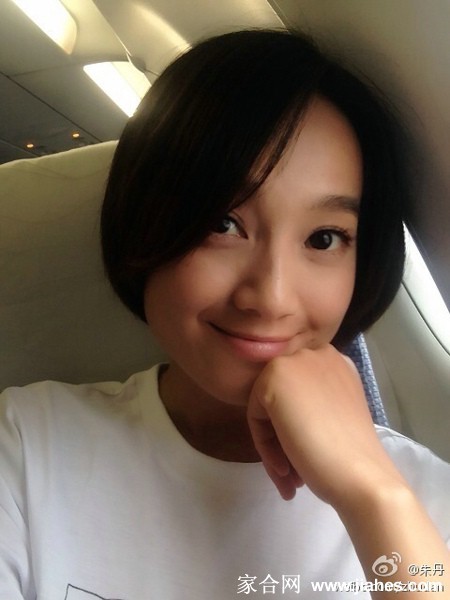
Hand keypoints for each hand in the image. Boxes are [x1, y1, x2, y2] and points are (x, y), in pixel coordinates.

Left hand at [247, 344, 404, 505]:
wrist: (360, 473)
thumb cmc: (354, 455)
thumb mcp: (336, 415)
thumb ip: (313, 405)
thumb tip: (291, 419)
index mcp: (336, 362)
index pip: (301, 395)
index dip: (300, 429)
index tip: (305, 458)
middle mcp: (315, 354)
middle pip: (283, 401)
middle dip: (285, 442)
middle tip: (293, 474)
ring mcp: (294, 363)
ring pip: (268, 411)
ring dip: (277, 450)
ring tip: (289, 482)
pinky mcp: (272, 380)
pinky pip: (257, 418)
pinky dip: (267, 448)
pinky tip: (286, 473)